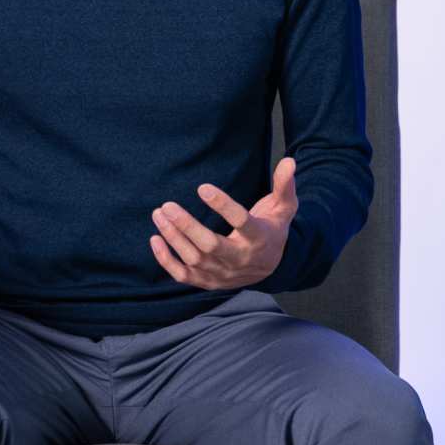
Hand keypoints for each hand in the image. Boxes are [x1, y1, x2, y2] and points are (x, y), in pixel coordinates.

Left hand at [149, 157, 297, 290]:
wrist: (274, 267)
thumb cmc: (274, 230)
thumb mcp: (284, 207)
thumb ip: (285, 185)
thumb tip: (289, 161)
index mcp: (259, 238)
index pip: (241, 222)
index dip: (223, 205)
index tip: (202, 188)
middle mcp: (241, 259)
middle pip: (211, 246)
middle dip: (187, 226)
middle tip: (167, 205)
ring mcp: (224, 273)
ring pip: (194, 260)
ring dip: (174, 238)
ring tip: (159, 214)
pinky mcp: (210, 282)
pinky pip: (185, 276)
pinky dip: (167, 261)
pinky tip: (155, 239)